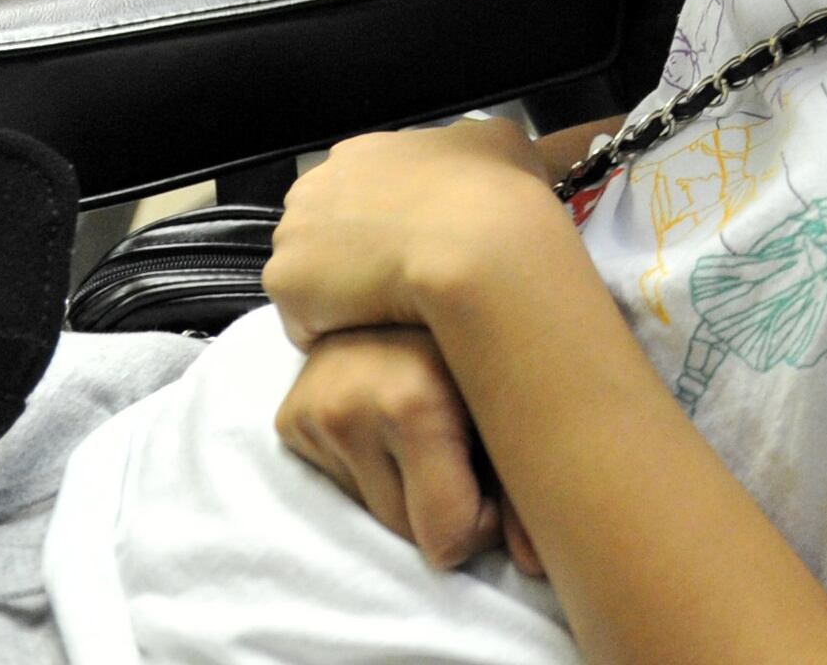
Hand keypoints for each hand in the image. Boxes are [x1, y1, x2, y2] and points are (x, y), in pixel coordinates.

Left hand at [264, 117, 581, 348]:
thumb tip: (480, 151)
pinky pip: (308, 321)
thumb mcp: (501, 142)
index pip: (355, 193)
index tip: (414, 244)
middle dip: (354, 256)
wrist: (472, 244)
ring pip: (313, 278)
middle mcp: (313, 186)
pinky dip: (339, 330)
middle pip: (322, 233)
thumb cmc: (489, 192)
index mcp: (359, 154)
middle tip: (402, 278)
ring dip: (344, 295)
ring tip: (391, 309)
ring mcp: (293, 234)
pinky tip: (376, 329)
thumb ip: (475, 144)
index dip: (383, 224)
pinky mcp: (285, 283)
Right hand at [274, 326, 543, 575]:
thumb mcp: (514, 397)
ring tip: (429, 424)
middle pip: (408, 529)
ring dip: (404, 484)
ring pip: (371, 510)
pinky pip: (339, 483)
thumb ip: (529, 484)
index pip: (447, 536)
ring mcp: (313, 409)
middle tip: (465, 448)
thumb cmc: (488, 339)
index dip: (482, 521)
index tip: (495, 482)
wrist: (429, 263)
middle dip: (443, 503)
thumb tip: (537, 564)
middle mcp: (351, 405)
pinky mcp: (289, 418)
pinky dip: (370, 464)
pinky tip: (389, 416)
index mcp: (413, 402)